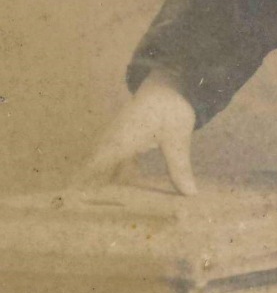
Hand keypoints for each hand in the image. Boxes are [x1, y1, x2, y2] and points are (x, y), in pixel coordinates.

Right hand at [79, 71, 197, 194]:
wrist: (167, 82)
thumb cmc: (169, 108)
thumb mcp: (177, 139)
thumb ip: (179, 166)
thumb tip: (189, 193)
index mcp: (121, 141)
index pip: (95, 166)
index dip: (82, 183)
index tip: (71, 199)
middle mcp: (113, 140)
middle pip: (95, 168)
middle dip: (88, 187)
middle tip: (79, 210)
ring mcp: (117, 138)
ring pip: (103, 164)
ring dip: (99, 181)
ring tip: (94, 205)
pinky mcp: (124, 138)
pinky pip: (113, 159)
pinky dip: (113, 173)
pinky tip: (120, 186)